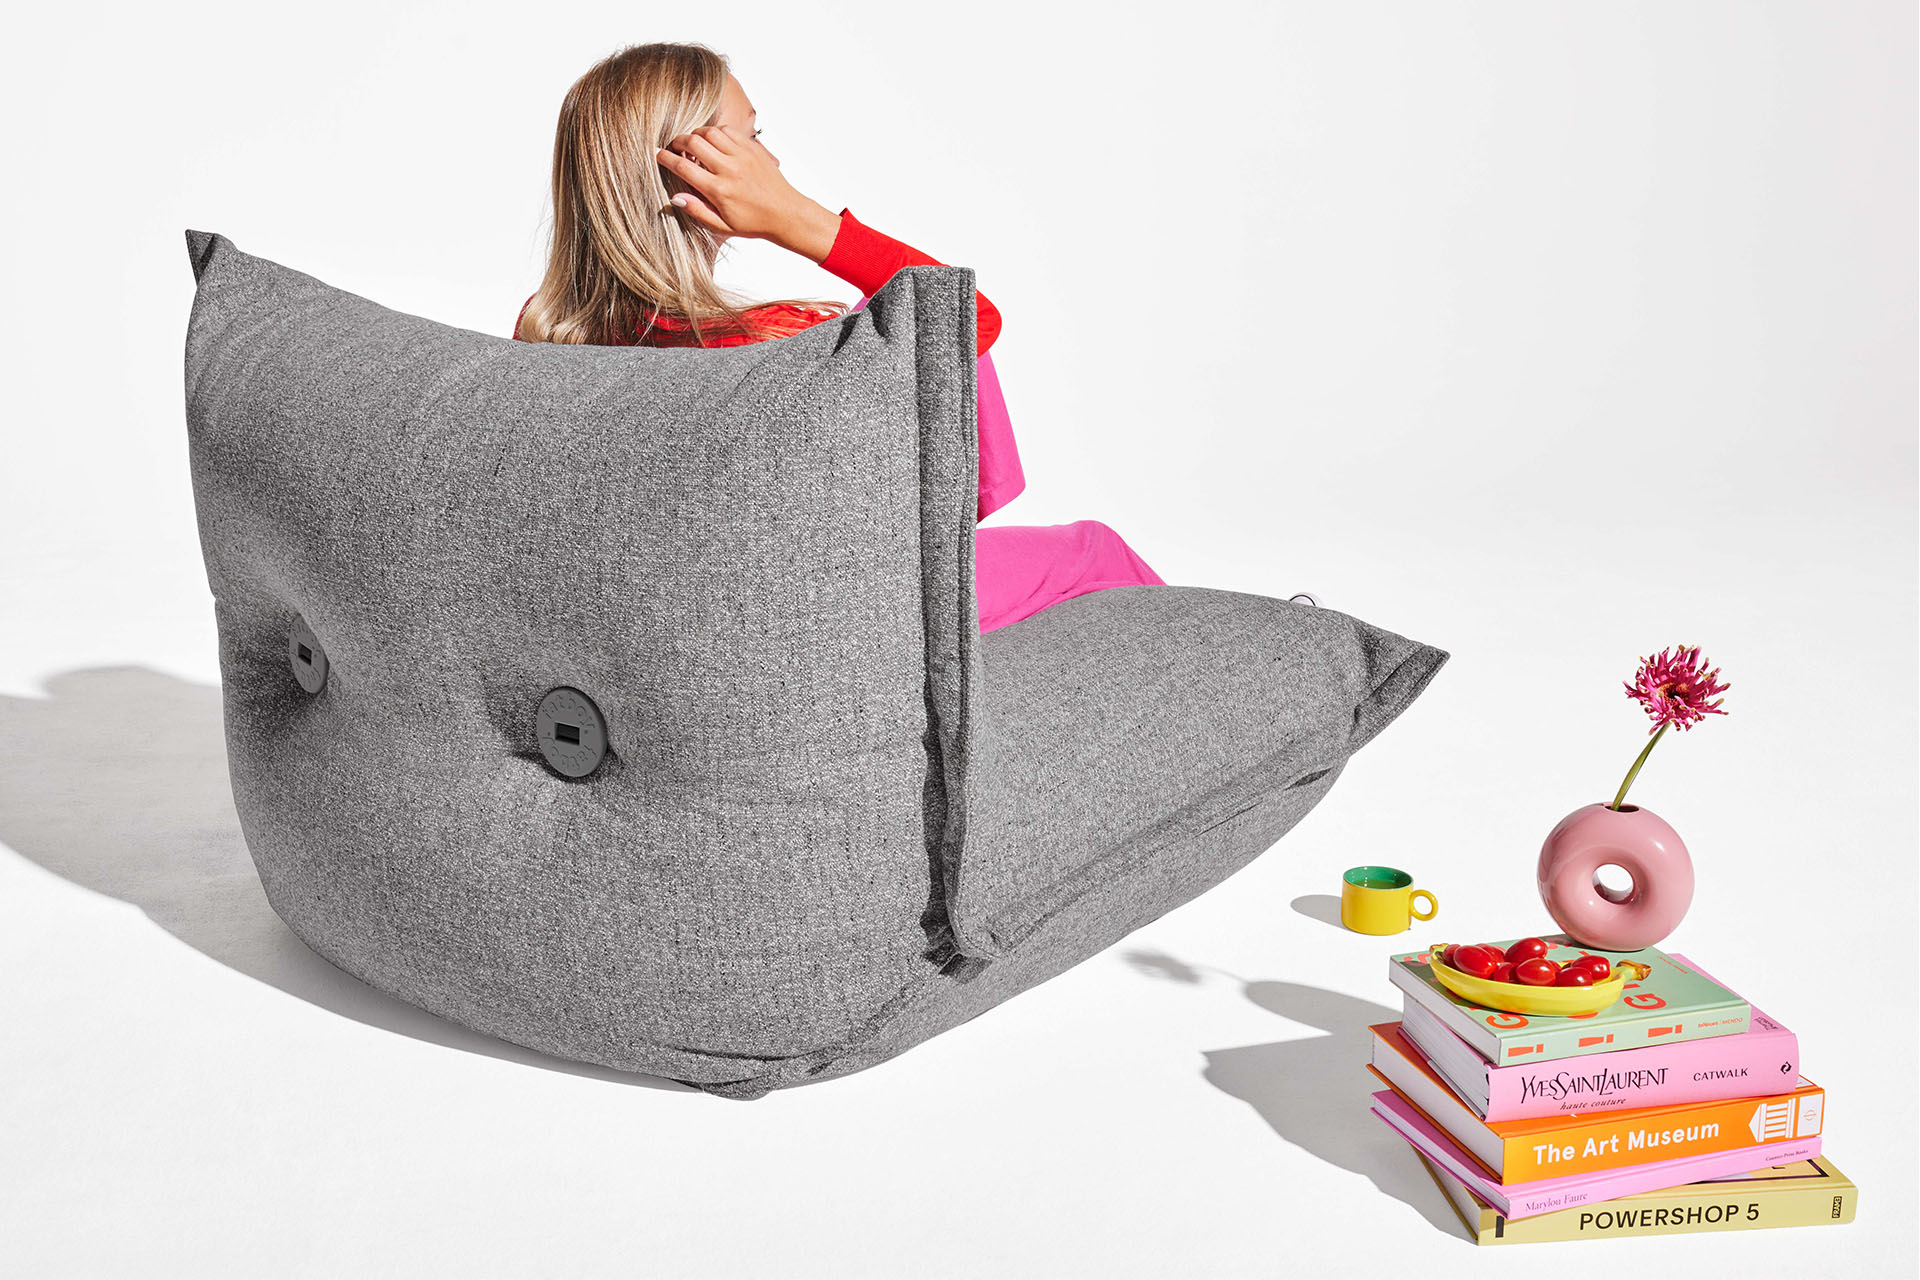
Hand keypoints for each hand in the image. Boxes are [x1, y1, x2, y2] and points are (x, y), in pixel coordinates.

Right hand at [655, 125, 839, 261]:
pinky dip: (715, 132)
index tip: (657, 155)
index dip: (665, 158)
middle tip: (674, 147)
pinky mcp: (752, 149)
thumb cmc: (754, 223)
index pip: (683, 167)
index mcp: (719, 190)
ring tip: (692, 143)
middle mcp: (729, 169)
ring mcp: (742, 156)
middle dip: (677, 142)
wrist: (786, 213)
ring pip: (710, 132)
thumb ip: (697, 210)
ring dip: (696, 134)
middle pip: (693, 143)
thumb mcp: (722, 226)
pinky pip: (728, 130)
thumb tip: (674, 197)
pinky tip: (712, 142)